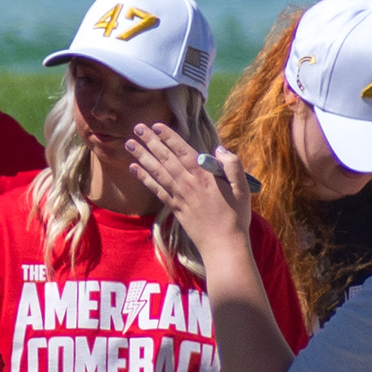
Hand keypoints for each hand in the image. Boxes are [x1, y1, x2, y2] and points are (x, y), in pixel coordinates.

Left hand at [123, 123, 256, 256]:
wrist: (223, 245)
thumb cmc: (236, 216)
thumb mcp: (242, 188)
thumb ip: (232, 165)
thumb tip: (219, 149)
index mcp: (205, 176)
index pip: (183, 151)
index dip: (169, 137)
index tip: (157, 126)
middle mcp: (188, 184)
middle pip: (166, 158)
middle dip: (151, 142)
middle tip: (138, 128)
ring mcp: (179, 196)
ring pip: (157, 172)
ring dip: (142, 156)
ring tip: (130, 144)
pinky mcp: (175, 208)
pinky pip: (156, 189)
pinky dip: (144, 178)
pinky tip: (135, 168)